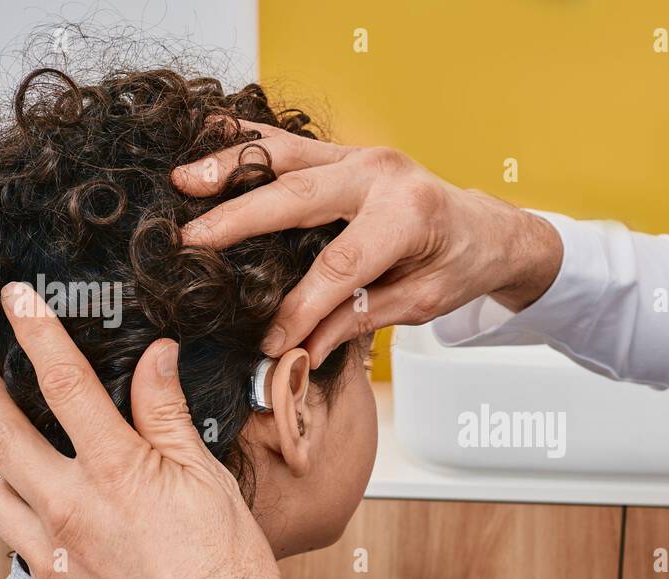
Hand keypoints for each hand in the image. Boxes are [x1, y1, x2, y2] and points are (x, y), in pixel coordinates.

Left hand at [0, 282, 390, 578]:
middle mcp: (70, 511)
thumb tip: (154, 361)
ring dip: (5, 469)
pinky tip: (58, 526)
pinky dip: (29, 526)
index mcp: (116, 472)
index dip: (36, 333)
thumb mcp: (208, 479)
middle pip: (2, 436)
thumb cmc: (230, 576)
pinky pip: (20, 549)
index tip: (16, 304)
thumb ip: (168, 416)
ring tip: (24, 459)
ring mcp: (54, 559)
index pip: (63, 383)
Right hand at [172, 121, 563, 365]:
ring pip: (284, 155)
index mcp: (406, 216)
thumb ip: (359, 320)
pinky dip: (247, 140)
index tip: (272, 341)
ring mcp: (361, 155)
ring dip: (229, 166)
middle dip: (239, 222)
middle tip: (191, 242)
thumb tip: (302, 350)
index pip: (338, 267)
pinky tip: (206, 137)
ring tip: (183, 180)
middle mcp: (380, 175)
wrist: (485, 227)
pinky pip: (289, 143)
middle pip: (296, 198)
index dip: (301, 308)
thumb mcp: (420, 303)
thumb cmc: (459, 264)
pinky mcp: (346, 152)